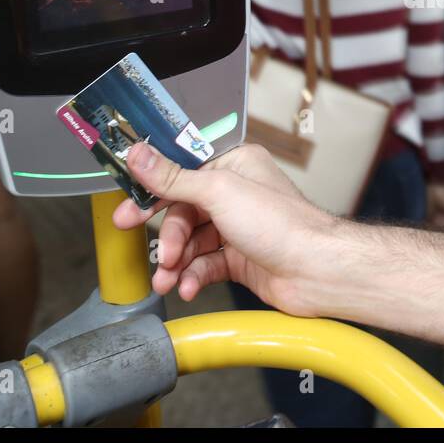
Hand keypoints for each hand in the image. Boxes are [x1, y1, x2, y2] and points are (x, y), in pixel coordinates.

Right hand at [111, 142, 341, 314]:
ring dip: (176, 261)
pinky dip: (193, 276)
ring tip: (168, 276)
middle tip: (144, 248)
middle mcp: (236, 194)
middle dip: (166, 234)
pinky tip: (189, 286)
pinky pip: (204, 265)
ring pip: (191, 242)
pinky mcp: (240, 258)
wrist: (316, 271)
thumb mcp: (219, 192)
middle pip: (182, 210)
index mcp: (235, 165)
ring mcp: (237, 227)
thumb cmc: (283, 225)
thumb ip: (174, 178)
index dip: (153, 188)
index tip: (128, 204)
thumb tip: (139, 156)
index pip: (182, 170)